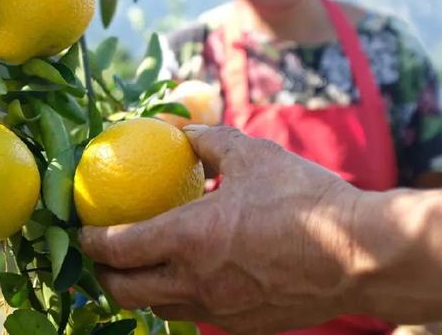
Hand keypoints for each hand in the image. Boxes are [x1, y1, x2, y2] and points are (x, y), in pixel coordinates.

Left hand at [79, 125, 363, 333]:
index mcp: (188, 239)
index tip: (83, 228)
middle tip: (102, 254)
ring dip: (138, 290)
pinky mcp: (242, 326)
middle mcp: (194, 282)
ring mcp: (218, 310)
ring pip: (157, 309)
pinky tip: (189, 277)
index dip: (91, 241)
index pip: (117, 248)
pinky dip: (177, 299)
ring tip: (140, 267)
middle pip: (125, 291)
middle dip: (102, 275)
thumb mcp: (250, 155)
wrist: (360, 255)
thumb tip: (181, 129)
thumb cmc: (304, 200)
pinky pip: (194, 315)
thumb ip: (208, 141)